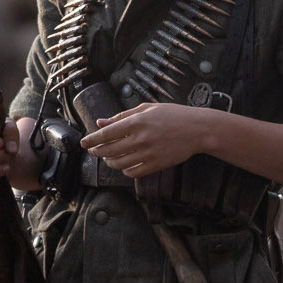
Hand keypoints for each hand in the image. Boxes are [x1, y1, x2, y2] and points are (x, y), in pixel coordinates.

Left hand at [80, 103, 216, 178]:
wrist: (198, 129)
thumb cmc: (173, 115)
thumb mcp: (147, 108)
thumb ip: (122, 116)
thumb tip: (101, 123)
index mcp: (136, 122)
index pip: (106, 134)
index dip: (91, 140)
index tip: (83, 143)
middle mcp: (140, 139)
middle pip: (108, 151)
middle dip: (97, 152)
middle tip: (93, 151)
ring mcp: (148, 153)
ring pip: (118, 164)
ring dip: (110, 162)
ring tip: (109, 157)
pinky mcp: (156, 165)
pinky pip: (133, 173)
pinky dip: (125, 170)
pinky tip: (125, 164)